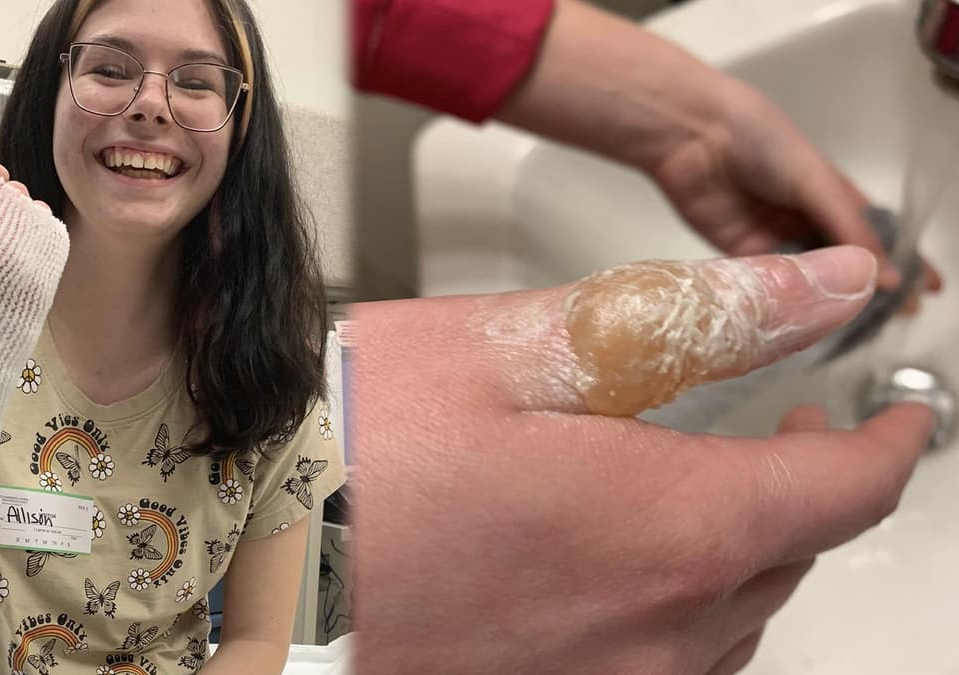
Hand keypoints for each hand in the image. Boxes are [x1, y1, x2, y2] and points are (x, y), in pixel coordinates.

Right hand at [350, 246, 934, 673]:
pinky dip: (664, 607)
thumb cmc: (348, 446)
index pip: (842, 491)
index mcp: (663, 531)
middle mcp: (649, 635)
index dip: (883, 440)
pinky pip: (656, 668)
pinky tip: (603, 561)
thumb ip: (694, 319)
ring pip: (727, 623)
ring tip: (676, 484)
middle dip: (792, 483)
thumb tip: (818, 293)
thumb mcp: (521, 348)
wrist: (229, 555)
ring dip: (728, 549)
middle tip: (762, 421)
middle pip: (784, 558)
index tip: (887, 413)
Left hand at [648, 78, 941, 305]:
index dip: (903, 259)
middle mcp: (806, 221)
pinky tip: (812, 323)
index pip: (877, 233)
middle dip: (873, 291)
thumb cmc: (762, 143)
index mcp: (832, 195)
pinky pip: (772, 285)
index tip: (929, 289)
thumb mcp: (815, 181)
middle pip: (846, 263)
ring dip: (833, 302)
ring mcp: (774, 240)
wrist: (694, 137)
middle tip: (900, 319)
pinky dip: (791, 302)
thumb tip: (888, 278)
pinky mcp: (740, 255)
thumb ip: (848, 228)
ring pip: (811, 280)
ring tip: (863, 329)